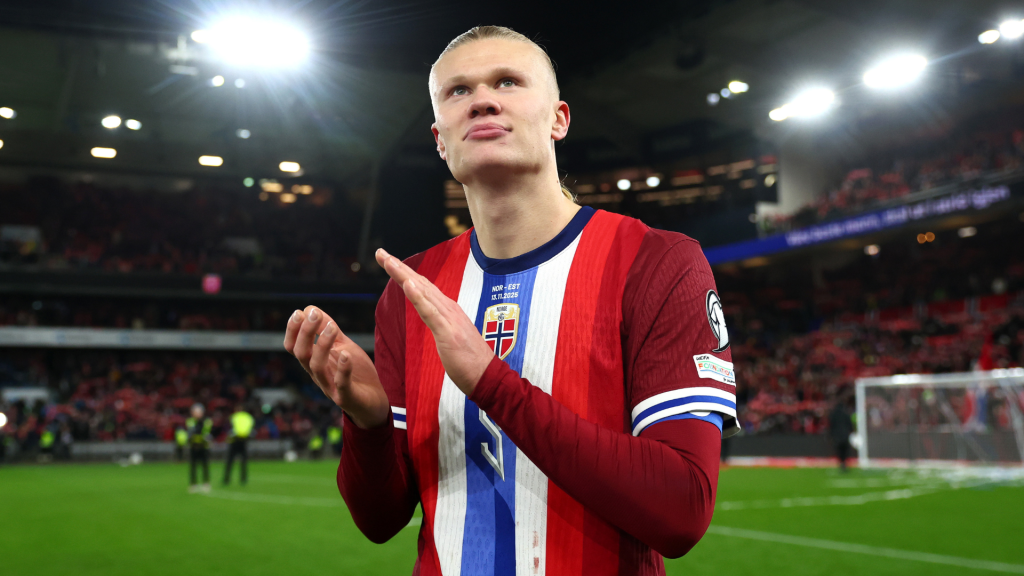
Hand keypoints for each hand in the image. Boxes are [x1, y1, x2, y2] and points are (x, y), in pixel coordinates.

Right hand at [284, 306, 389, 429]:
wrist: (374, 402)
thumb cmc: (356, 373)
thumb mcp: (343, 346)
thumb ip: (329, 330)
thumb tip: (311, 308)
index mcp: (314, 361)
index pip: (293, 346)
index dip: (292, 330)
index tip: (299, 312)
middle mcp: (318, 374)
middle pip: (301, 354)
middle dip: (305, 333)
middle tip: (315, 314)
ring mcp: (330, 387)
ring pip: (316, 367)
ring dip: (322, 345)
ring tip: (332, 327)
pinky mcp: (346, 397)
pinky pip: (340, 384)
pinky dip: (342, 369)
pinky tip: (345, 354)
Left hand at [375, 248, 494, 395]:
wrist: (489, 377)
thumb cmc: (470, 361)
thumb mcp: (451, 337)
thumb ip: (441, 323)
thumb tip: (432, 316)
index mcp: (448, 310)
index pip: (422, 286)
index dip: (404, 273)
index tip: (389, 261)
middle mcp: (449, 308)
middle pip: (419, 282)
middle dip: (398, 267)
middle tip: (380, 253)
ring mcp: (449, 318)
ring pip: (422, 291)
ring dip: (404, 275)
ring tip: (388, 261)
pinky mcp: (448, 332)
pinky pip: (430, 312)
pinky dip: (418, 296)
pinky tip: (407, 284)